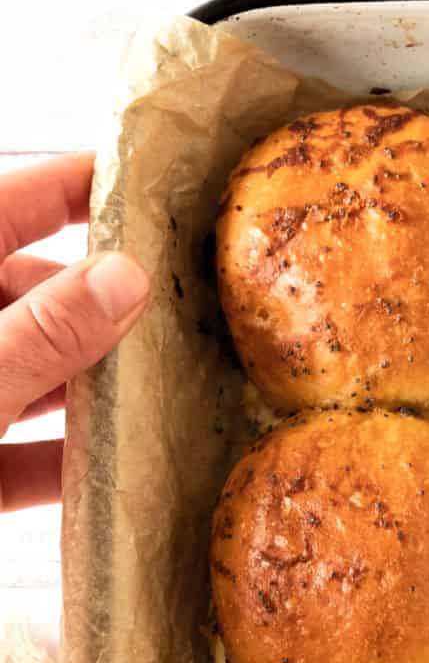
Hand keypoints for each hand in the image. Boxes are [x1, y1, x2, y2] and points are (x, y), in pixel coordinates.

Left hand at [0, 154, 148, 510]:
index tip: (151, 186)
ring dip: (87, 393)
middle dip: (100, 308)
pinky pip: (9, 460)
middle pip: (27, 298)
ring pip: (24, 379)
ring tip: (160, 395)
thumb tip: (125, 277)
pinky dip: (55, 467)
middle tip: (178, 317)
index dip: (77, 189)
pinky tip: (110, 477)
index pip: (11, 203)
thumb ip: (41, 333)